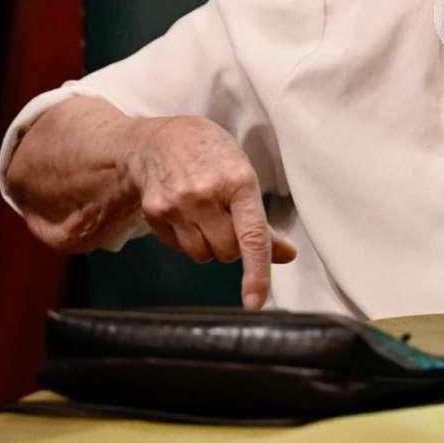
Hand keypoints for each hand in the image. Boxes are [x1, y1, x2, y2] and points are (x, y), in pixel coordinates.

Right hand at [125, 115, 296, 308]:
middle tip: (227, 218)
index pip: (252, 236)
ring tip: (206, 214)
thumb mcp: (243, 176)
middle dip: (233, 245)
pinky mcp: (156, 214)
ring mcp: (177, 205)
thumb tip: (287, 255)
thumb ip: (262, 222)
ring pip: (204, 255)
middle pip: (228, 252)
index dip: (257, 272)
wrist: (157, 140)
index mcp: (239, 181)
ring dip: (210, 245)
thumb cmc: (212, 157)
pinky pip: (181, 248)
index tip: (255, 302)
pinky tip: (185, 213)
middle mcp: (206, 195)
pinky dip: (188, 240)